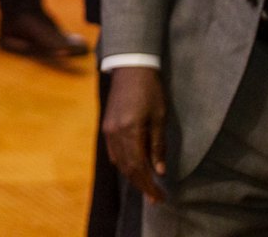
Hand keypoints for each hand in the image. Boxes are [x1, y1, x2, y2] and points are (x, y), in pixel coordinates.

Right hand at [103, 66, 167, 203]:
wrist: (130, 68)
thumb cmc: (150, 90)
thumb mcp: (159, 118)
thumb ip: (158, 145)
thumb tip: (160, 171)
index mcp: (130, 131)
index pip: (139, 167)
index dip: (149, 185)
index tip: (161, 197)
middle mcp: (115, 133)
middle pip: (127, 168)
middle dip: (142, 185)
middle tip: (156, 198)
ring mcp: (108, 130)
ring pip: (119, 162)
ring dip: (133, 177)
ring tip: (147, 186)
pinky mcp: (107, 126)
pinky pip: (114, 152)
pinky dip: (124, 164)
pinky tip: (134, 168)